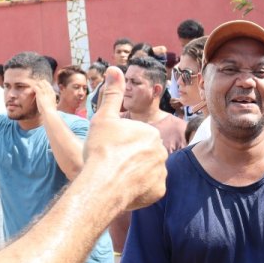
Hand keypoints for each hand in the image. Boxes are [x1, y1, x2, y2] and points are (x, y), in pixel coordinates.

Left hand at [30, 79, 57, 115]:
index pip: (48, 84)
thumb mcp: (53, 105)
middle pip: (43, 82)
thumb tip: (54, 104)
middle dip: (39, 84)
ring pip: (39, 83)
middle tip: (35, 89)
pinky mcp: (40, 93)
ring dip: (35, 86)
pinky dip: (33, 88)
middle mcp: (49, 90)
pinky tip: (32, 92)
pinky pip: (35, 87)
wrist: (49, 112)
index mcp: (53, 93)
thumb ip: (51, 102)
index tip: (39, 88)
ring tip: (33, 90)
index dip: (43, 85)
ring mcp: (44, 91)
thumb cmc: (51, 111)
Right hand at [84, 68, 168, 209]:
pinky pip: (149, 190)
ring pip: (146, 172)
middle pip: (143, 155)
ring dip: (135, 175)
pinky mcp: (158, 192)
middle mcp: (161, 151)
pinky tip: (124, 190)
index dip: (120, 143)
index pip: (136, 137)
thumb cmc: (102, 149)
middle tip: (112, 164)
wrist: (103, 184)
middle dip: (130, 159)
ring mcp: (161, 173)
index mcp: (151, 133)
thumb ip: (112, 94)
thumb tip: (115, 69)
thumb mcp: (104, 117)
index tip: (109, 149)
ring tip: (117, 177)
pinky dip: (139, 191)